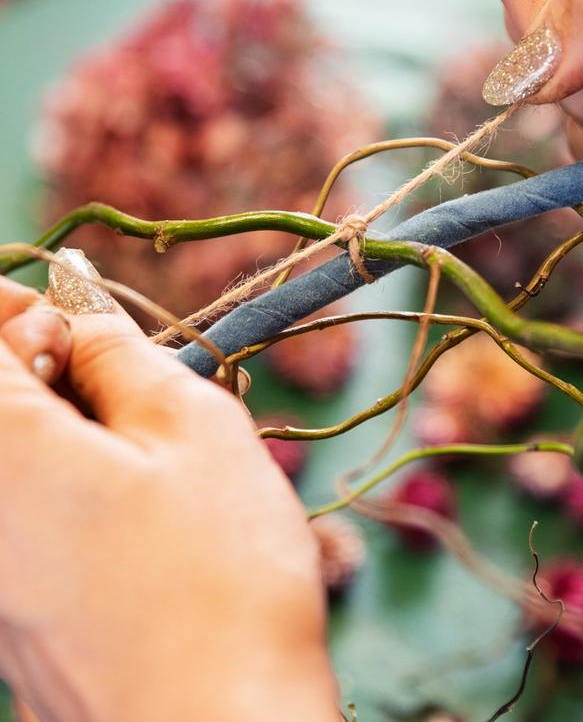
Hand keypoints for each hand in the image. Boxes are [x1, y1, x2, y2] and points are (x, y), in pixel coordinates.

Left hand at [0, 258, 337, 721]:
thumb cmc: (219, 573)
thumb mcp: (192, 427)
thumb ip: (121, 354)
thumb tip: (80, 312)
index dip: (23, 307)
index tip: (84, 321)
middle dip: (47, 369)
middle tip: (132, 389)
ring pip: (13, 458)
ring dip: (66, 431)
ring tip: (149, 458)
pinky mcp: (7, 617)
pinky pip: (22, 515)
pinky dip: (65, 487)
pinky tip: (137, 518)